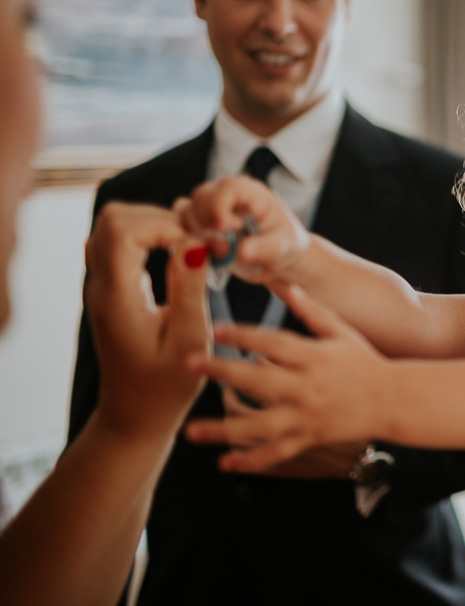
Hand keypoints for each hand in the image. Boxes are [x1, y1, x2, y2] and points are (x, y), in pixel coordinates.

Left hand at [84, 203, 210, 441]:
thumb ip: (190, 288)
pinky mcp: (111, 287)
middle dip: (160, 217)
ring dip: (154, 224)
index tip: (197, 247)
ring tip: (190, 247)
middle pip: (112, 218)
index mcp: (117, 299)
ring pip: (112, 224)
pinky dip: (149, 236)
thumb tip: (195, 243)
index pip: (122, 232)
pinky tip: (176, 255)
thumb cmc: (166, 387)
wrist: (135, 414)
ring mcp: (102, 286)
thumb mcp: (189, 340)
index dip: (163, 225)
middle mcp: (101, 287)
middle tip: (195, 243)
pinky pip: (118, 242)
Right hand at [175, 174, 309, 285]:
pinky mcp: (199, 224)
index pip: (226, 188)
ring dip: (196, 234)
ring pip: (185, 211)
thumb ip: (265, 248)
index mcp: (250, 192)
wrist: (279, 260)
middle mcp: (227, 195)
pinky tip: (205, 252)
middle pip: (200, 197)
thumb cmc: (287, 247)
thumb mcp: (284, 248)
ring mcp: (210, 208)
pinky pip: (179, 225)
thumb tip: (243, 251)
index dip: (220, 207)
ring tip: (220, 251)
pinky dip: (185, 238)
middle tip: (225, 247)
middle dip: (207, 224)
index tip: (226, 229)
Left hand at [184, 284, 386, 471]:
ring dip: (222, 429)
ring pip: (259, 426)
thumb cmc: (366, 361)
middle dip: (221, 371)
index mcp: (314, 356)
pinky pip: (276, 453)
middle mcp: (307, 387)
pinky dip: (250, 461)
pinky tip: (225, 464)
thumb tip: (285, 285)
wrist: (394, 400)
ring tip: (191, 430)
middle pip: (257, 381)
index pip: (272, 343)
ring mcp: (307, 416)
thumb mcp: (342, 331)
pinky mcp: (309, 438)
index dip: (243, 335)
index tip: (216, 328)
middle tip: (189, 364)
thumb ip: (312, 311)